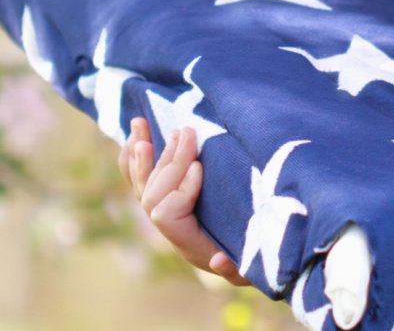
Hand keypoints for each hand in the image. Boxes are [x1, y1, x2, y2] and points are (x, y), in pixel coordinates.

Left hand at [118, 117, 250, 285]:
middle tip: (187, 132)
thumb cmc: (260, 257)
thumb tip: (218, 262)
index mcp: (192, 245)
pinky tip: (133, 140)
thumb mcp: (255, 267)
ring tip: (142, 124)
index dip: (180, 190)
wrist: (257, 254)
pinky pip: (140, 182)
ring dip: (145, 154)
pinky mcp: (169, 202)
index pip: (167, 216)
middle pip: (154, 196)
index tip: (199, 167)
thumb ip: (237, 269)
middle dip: (169, 162)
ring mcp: (169, 217)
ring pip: (143, 186)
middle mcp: (175, 232)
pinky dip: (134, 161)